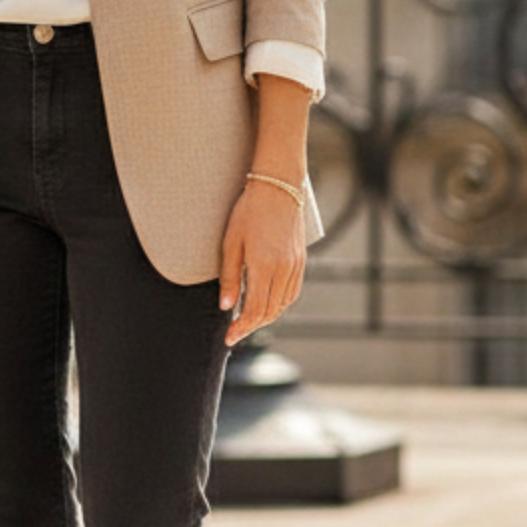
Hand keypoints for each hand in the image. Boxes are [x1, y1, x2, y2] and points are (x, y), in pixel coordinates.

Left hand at [218, 181, 306, 345]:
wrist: (278, 188)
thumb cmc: (248, 212)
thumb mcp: (231, 244)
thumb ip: (229, 277)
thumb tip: (225, 307)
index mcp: (264, 267)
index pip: (254, 310)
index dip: (241, 328)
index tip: (228, 338)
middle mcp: (284, 270)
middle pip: (270, 312)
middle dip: (251, 326)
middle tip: (234, 333)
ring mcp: (296, 266)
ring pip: (283, 304)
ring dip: (266, 317)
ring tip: (247, 321)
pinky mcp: (301, 260)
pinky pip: (292, 292)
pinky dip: (279, 304)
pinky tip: (266, 304)